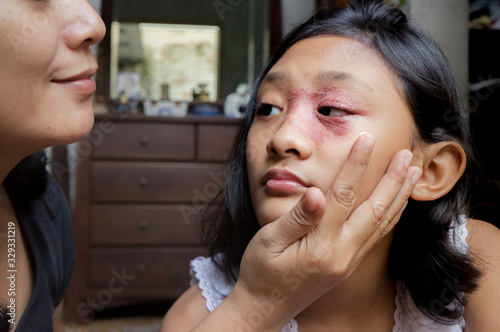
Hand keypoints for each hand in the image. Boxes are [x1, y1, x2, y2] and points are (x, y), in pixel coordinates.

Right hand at [232, 133, 421, 329]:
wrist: (265, 308)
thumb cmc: (261, 273)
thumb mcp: (269, 242)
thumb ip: (296, 218)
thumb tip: (316, 194)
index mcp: (321, 244)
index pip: (343, 196)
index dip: (356, 165)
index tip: (367, 140)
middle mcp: (342, 254)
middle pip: (375, 209)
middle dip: (393, 179)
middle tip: (407, 153)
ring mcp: (348, 261)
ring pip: (381, 224)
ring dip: (399, 196)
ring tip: (412, 173)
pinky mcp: (347, 265)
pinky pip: (376, 236)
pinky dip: (391, 216)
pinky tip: (396, 204)